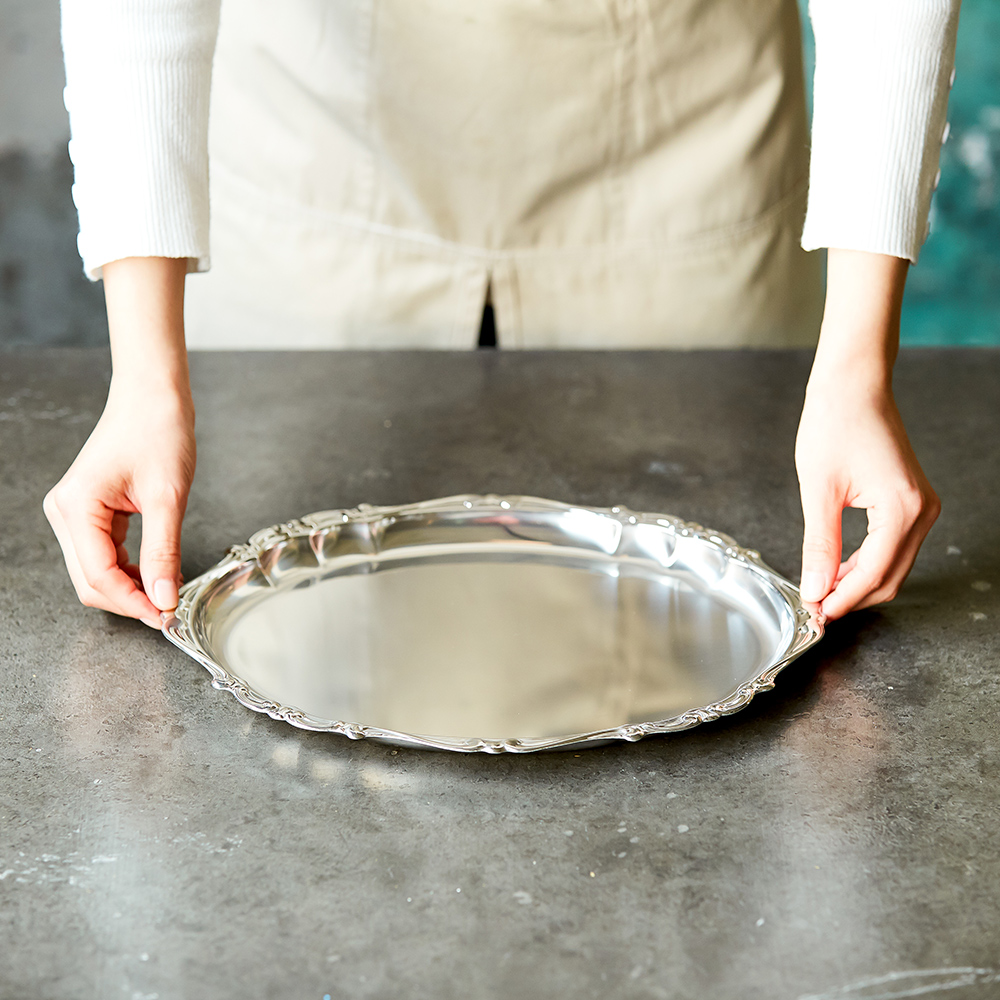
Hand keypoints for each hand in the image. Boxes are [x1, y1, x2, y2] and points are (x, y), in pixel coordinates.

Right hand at [43, 256, 192, 625]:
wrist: (154, 396)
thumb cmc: (159, 432)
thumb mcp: (168, 497)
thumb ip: (163, 552)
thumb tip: (163, 598)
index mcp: (77, 507)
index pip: (99, 576)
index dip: (133, 603)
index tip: (166, 616)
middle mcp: (65, 512)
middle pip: (90, 581)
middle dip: (129, 600)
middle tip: (169, 611)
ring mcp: (73, 513)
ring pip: (95, 572)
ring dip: (129, 588)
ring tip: (167, 594)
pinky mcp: (88, 512)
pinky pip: (103, 555)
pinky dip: (128, 570)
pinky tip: (156, 574)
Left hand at [795, 374, 938, 619]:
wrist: (853, 387)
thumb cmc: (835, 424)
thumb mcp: (818, 491)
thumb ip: (819, 545)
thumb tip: (815, 587)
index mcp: (902, 509)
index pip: (873, 575)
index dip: (842, 600)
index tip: (815, 613)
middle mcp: (921, 511)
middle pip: (890, 578)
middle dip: (852, 597)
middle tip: (815, 608)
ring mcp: (921, 507)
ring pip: (893, 566)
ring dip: (859, 583)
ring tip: (820, 590)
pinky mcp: (912, 502)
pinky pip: (893, 547)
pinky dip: (867, 564)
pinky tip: (837, 568)